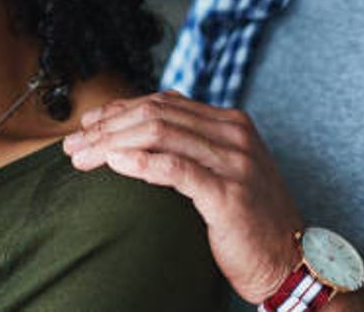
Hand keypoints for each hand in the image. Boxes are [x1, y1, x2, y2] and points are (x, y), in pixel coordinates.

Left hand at [63, 90, 302, 302]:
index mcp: (230, 122)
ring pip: (159, 134)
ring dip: (112, 143)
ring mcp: (233, 161)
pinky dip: (140, 162)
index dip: (119, 109)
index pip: (163, 102)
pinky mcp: (228, 193)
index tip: (88, 123)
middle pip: (155, 114)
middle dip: (107, 126)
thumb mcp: (220, 171)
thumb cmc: (247, 221)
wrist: (289, 263)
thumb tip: (133, 137)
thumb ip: (189, 147)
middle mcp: (233, 134)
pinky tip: (114, 164)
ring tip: (83, 156)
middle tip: (74, 144)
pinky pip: (175, 168)